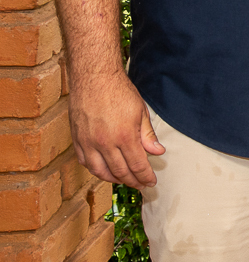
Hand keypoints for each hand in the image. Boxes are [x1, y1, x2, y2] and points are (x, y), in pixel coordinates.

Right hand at [68, 69, 164, 188]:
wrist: (94, 77)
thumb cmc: (119, 91)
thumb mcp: (140, 111)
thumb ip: (147, 135)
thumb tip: (158, 152)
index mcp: (124, 136)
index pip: (137, 165)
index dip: (145, 177)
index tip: (151, 182)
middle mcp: (104, 143)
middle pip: (120, 172)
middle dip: (132, 181)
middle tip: (141, 185)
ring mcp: (88, 143)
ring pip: (100, 171)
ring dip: (113, 179)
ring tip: (124, 180)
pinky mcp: (77, 139)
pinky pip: (85, 162)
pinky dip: (96, 170)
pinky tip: (104, 170)